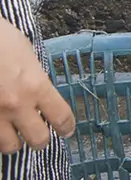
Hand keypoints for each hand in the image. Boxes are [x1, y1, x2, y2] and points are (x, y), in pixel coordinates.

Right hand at [0, 18, 74, 153]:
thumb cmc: (1, 40)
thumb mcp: (28, 56)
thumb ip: (35, 79)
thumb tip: (40, 92)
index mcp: (36, 86)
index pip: (60, 116)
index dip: (66, 127)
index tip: (67, 131)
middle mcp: (17, 105)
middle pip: (37, 139)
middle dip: (41, 140)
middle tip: (39, 135)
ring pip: (9, 147)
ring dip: (14, 142)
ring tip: (14, 134)